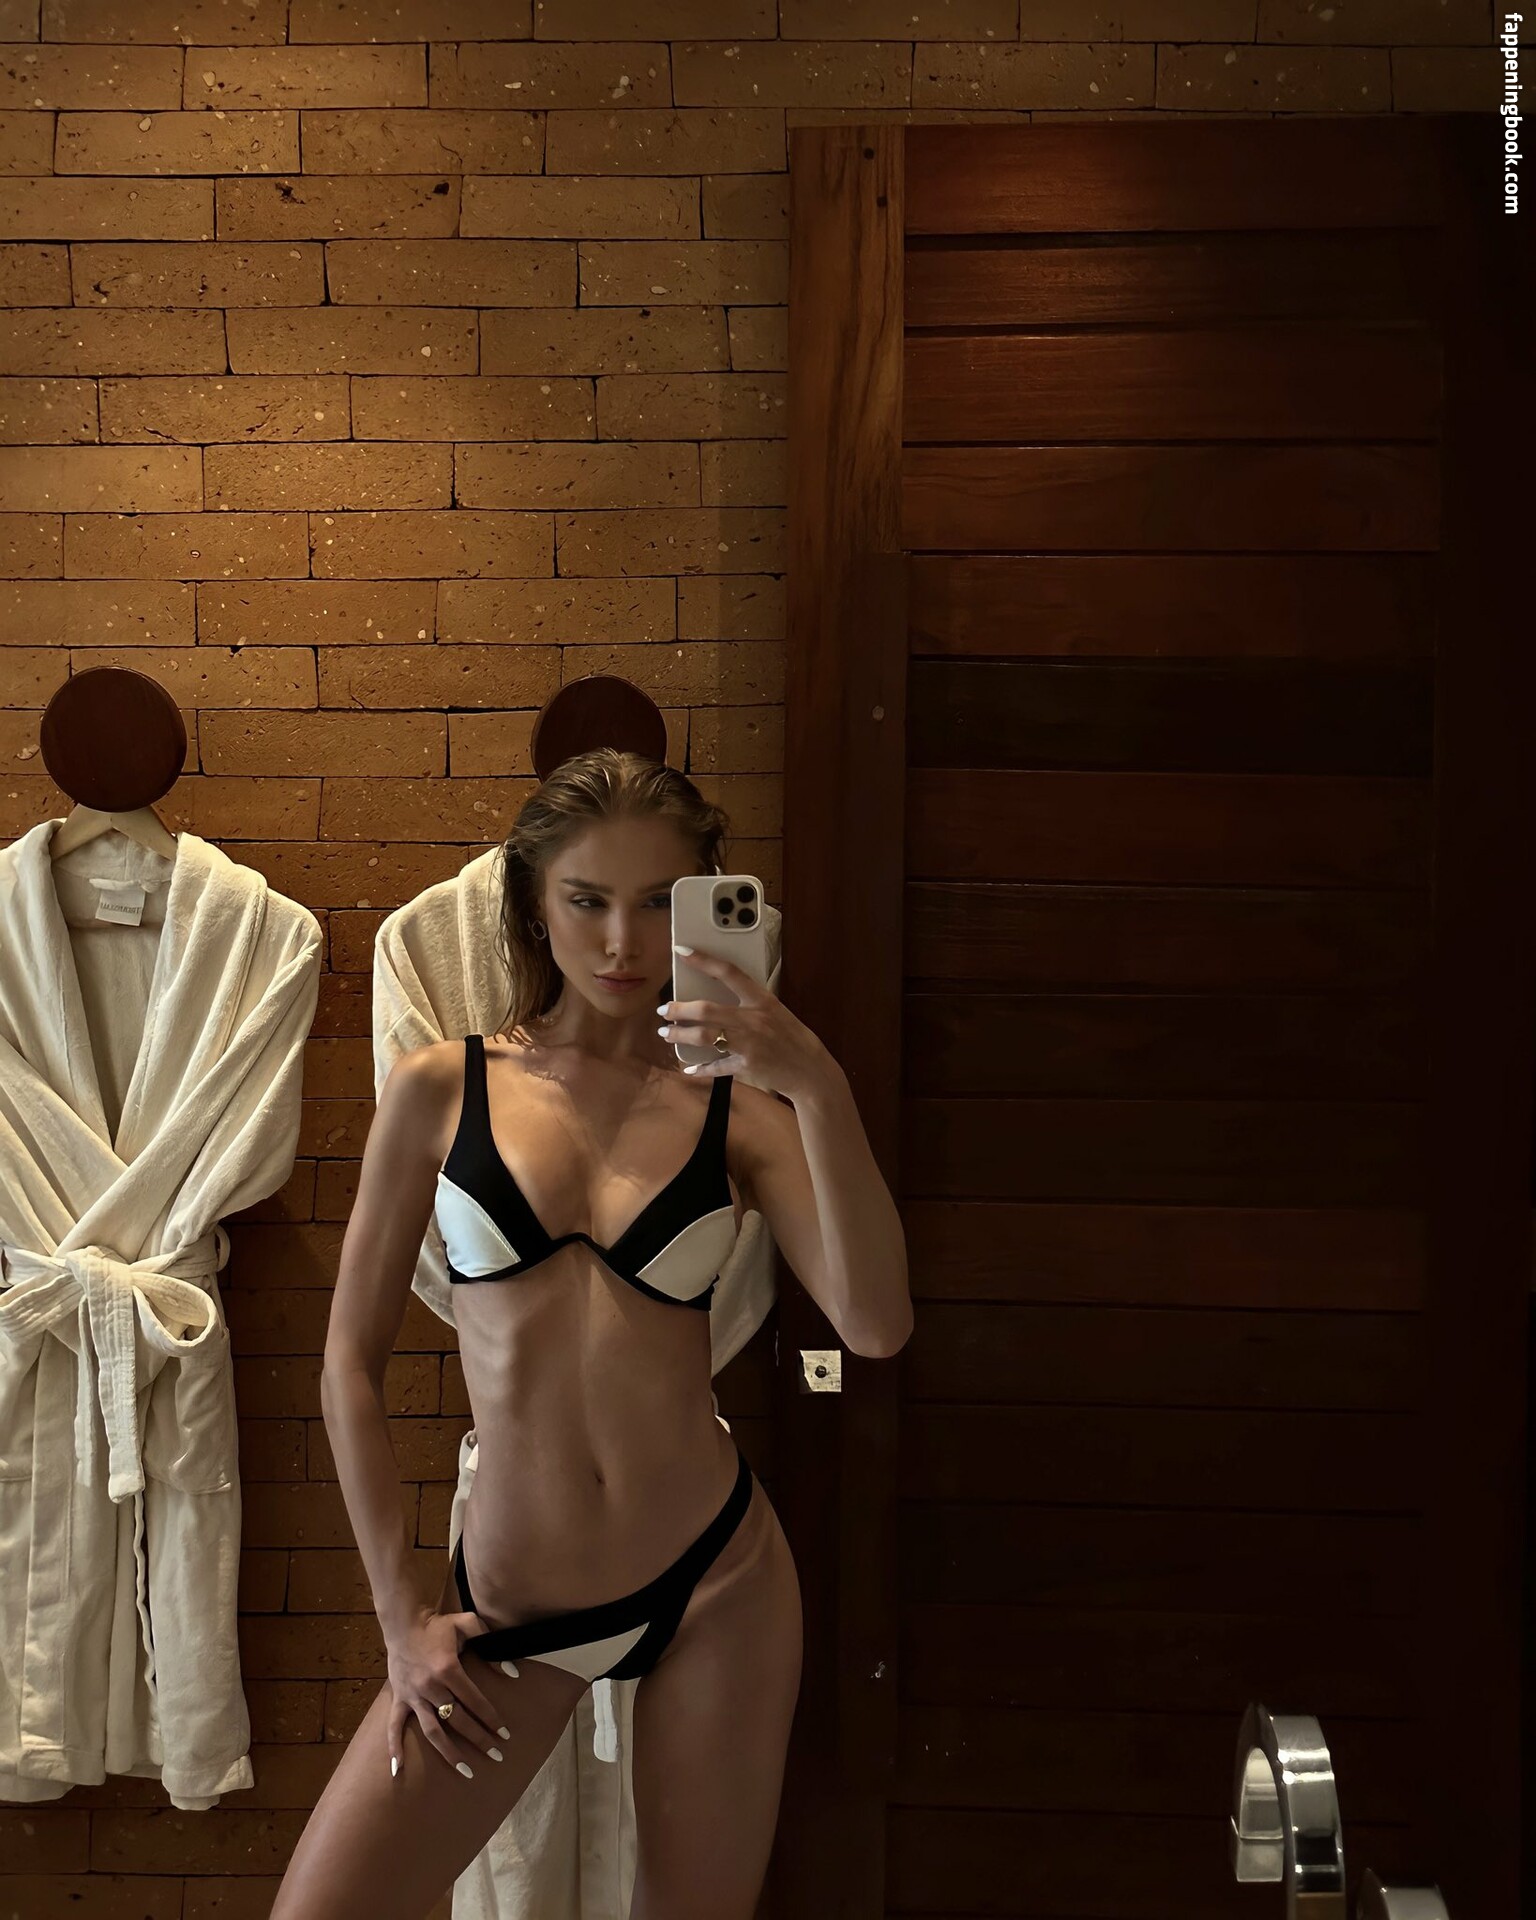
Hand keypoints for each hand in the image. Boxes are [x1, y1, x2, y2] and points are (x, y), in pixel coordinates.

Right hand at [383, 1602, 507, 1778]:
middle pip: (458, 1720)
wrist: (403, 1622)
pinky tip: (399, 1770)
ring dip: (449, 1753)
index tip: (505, 1735)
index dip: (491, 1718)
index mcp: (448, 1669)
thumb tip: (511, 1670)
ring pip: (432, 1730)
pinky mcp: (399, 1698)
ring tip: (466, 1771)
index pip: (475, 1700)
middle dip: (479, 1739)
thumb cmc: (438, 1625)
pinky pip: (394, 1727)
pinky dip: (395, 1748)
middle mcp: (430, 1687)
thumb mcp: (468, 1624)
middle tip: (496, 1756)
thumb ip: (489, 1642)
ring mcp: (413, 1696)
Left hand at [658, 944, 830, 1100]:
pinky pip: (716, 1067)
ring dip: (680, 1035)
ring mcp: (748, 1045)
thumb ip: (751, 1003)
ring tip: (666, 1033)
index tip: (681, 951)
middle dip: (679, 1009)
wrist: (811, 1070)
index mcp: (763, 1000)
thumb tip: (719, 998)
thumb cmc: (793, 1037)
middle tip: (663, 1009)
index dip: (703, 960)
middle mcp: (753, 1020)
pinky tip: (688, 1068)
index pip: (729, 973)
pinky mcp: (746, 1067)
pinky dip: (700, 1069)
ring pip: (704, 1037)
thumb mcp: (776, 1011)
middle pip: (706, 1010)